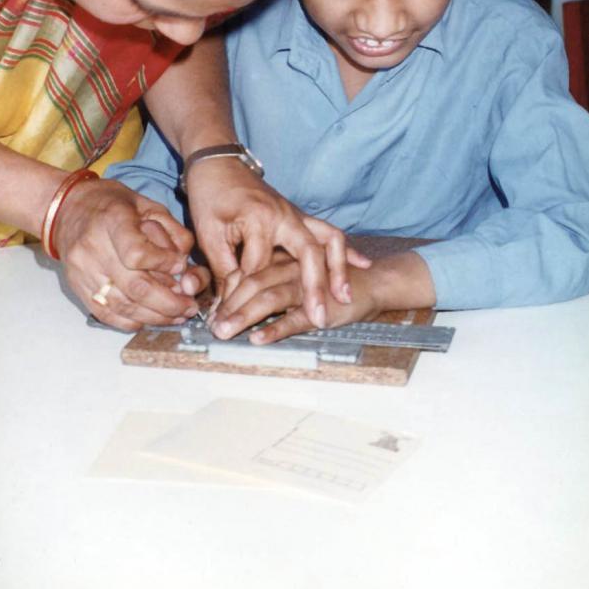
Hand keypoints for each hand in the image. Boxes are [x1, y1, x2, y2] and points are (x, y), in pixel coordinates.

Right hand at [53, 178, 209, 331]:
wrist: (68, 210)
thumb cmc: (112, 205)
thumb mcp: (148, 205)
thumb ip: (172, 232)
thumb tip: (184, 266)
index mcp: (112, 219)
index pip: (137, 253)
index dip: (163, 264)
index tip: (180, 265)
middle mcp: (93, 247)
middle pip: (135, 287)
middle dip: (169, 303)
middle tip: (189, 306)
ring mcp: (83, 271)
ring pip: (124, 307)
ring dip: (156, 317)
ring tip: (177, 316)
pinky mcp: (78, 288)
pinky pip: (107, 315)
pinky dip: (133, 322)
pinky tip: (151, 317)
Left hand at [184, 158, 370, 327]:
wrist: (218, 163)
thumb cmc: (210, 196)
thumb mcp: (208, 233)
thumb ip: (223, 268)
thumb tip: (230, 302)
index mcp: (260, 219)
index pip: (260, 267)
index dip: (248, 293)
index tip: (242, 315)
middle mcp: (285, 216)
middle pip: (309, 253)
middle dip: (316, 288)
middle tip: (319, 317)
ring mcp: (296, 214)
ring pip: (329, 239)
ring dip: (338, 269)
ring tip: (344, 297)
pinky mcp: (299, 216)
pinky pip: (329, 232)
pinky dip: (345, 250)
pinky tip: (362, 265)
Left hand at [211, 255, 381, 342]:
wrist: (378, 279)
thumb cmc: (335, 274)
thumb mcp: (297, 267)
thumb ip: (271, 274)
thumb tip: (236, 295)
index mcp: (284, 250)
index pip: (249, 268)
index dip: (228, 291)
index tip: (211, 313)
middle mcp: (293, 262)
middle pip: (255, 282)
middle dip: (231, 306)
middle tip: (211, 327)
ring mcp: (308, 281)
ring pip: (271, 296)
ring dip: (244, 315)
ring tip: (225, 332)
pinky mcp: (324, 302)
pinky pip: (296, 316)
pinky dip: (276, 327)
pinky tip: (258, 338)